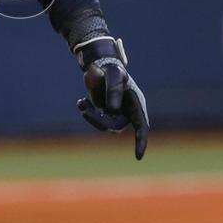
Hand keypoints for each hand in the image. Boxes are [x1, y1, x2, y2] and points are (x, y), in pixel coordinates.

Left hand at [74, 37, 148, 159]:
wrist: (100, 66)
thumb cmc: (111, 68)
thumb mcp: (113, 75)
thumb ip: (114, 90)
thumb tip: (112, 111)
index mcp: (136, 104)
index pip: (142, 126)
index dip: (141, 142)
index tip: (138, 156)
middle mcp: (127, 111)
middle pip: (115, 126)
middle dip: (98, 121)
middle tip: (84, 108)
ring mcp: (115, 113)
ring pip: (104, 125)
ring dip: (90, 117)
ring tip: (81, 103)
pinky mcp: (103, 112)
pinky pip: (95, 119)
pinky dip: (86, 111)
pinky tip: (81, 102)